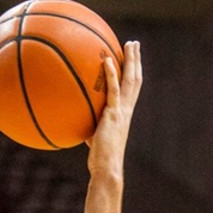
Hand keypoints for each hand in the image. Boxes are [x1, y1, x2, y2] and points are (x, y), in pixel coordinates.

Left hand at [87, 40, 142, 174]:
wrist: (106, 168)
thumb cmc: (99, 158)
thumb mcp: (94, 137)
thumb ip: (90, 125)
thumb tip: (76, 121)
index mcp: (124, 114)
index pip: (132, 89)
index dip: (134, 72)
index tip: (133, 58)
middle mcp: (126, 110)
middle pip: (135, 80)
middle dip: (136, 61)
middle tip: (135, 43)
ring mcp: (121, 111)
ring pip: (129, 81)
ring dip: (130, 61)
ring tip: (129, 44)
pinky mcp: (112, 115)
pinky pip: (112, 91)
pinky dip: (111, 75)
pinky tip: (107, 61)